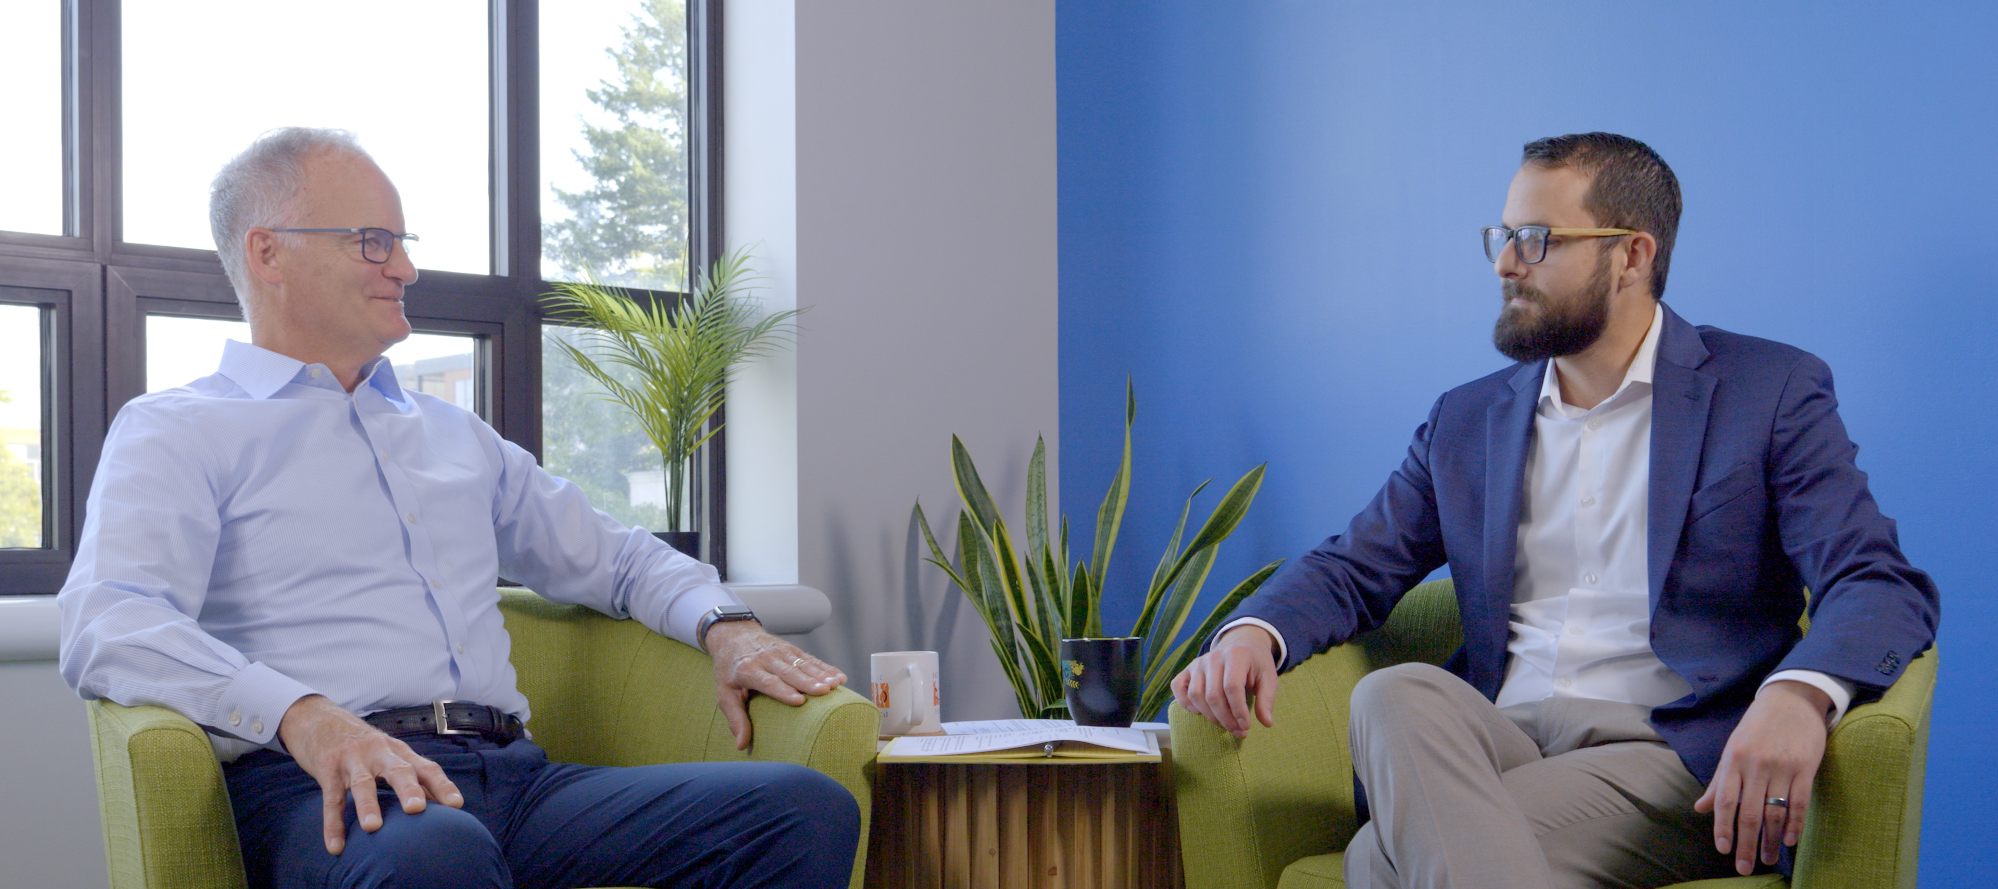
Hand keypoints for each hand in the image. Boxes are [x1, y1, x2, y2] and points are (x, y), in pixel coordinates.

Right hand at [276, 695, 462, 855]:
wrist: (317, 718)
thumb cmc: (361, 743)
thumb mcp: (387, 752)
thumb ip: (411, 775)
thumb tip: (439, 805)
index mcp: (398, 751)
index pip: (426, 767)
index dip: (442, 785)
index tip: (457, 805)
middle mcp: (378, 752)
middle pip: (398, 769)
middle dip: (408, 789)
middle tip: (417, 809)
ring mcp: (351, 760)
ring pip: (362, 782)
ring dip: (368, 805)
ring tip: (373, 827)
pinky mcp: (327, 768)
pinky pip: (331, 799)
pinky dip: (333, 824)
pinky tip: (336, 846)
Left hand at [705, 621, 846, 749]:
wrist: (733, 635)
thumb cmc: (729, 670)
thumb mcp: (725, 694)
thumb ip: (735, 719)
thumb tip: (741, 745)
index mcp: (748, 670)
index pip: (768, 681)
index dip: (784, 691)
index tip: (800, 701)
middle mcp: (765, 658)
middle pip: (790, 672)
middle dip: (808, 682)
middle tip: (825, 692)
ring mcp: (780, 652)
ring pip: (803, 664)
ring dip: (821, 674)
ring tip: (836, 684)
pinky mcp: (791, 649)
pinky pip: (810, 659)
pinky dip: (826, 667)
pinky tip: (839, 676)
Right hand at [1170, 624, 1279, 737]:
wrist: (1241, 645)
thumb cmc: (1256, 665)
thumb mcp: (1269, 678)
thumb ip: (1266, 700)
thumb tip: (1266, 723)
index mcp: (1236, 655)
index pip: (1232, 687)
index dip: (1238, 710)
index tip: (1246, 726)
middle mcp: (1213, 657)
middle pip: (1213, 695)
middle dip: (1226, 719)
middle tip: (1238, 731)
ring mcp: (1198, 663)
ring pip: (1196, 695)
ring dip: (1210, 716)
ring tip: (1225, 724)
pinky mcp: (1187, 669)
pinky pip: (1177, 687)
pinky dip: (1184, 702)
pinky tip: (1200, 712)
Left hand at [1694, 680, 1831, 874]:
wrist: (1791, 699)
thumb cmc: (1757, 726)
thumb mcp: (1732, 749)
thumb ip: (1719, 781)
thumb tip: (1701, 808)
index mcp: (1734, 760)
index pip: (1726, 801)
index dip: (1723, 827)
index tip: (1723, 849)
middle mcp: (1755, 764)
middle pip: (1749, 812)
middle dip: (1746, 843)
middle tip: (1744, 867)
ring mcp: (1782, 766)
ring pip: (1774, 811)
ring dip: (1771, 840)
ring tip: (1768, 859)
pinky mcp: (1806, 766)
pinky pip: (1799, 802)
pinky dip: (1794, 824)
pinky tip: (1789, 840)